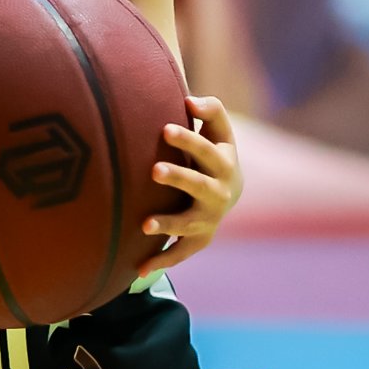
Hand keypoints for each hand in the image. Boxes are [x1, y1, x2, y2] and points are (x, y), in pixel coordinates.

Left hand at [142, 95, 241, 260]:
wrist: (230, 192)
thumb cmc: (213, 151)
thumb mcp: (219, 130)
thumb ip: (210, 110)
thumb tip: (189, 100)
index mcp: (223, 162)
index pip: (205, 150)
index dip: (187, 140)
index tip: (165, 129)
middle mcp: (219, 193)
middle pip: (198, 185)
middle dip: (178, 178)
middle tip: (154, 170)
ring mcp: (209, 219)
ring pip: (188, 223)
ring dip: (168, 224)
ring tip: (145, 225)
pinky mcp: (199, 239)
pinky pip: (180, 252)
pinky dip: (162, 261)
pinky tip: (139, 269)